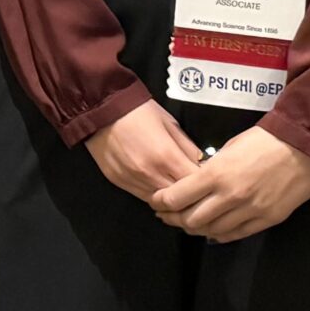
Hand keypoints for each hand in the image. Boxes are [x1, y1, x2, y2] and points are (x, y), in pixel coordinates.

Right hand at [83, 101, 204, 202]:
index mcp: (166, 156)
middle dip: (191, 196)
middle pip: (179, 198)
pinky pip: (144, 197)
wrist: (99, 107)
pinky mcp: (119, 182)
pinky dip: (155, 195)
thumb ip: (187, 147)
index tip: (210, 180)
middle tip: (198, 190)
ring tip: (179, 192)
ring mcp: (133, 180)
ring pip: (161, 203)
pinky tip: (160, 188)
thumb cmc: (138, 110)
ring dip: (172, 199)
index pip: (195, 183)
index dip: (205, 183)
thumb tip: (201, 165)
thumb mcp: (169, 123)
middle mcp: (150, 174)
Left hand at [150, 128, 309, 241]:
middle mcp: (229, 197)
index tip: (156, 201)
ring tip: (187, 223)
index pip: (177, 197)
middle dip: (174, 219)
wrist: (303, 148)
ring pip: (211, 231)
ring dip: (196, 229)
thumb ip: (210, 170)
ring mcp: (249, 211)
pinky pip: (235, 235)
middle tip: (167, 215)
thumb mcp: (228, 149)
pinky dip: (219, 234)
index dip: (161, 202)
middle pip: (191, 220)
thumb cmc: (263, 141)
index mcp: (215, 174)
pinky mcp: (266, 220)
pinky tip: (212, 230)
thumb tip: (196, 183)